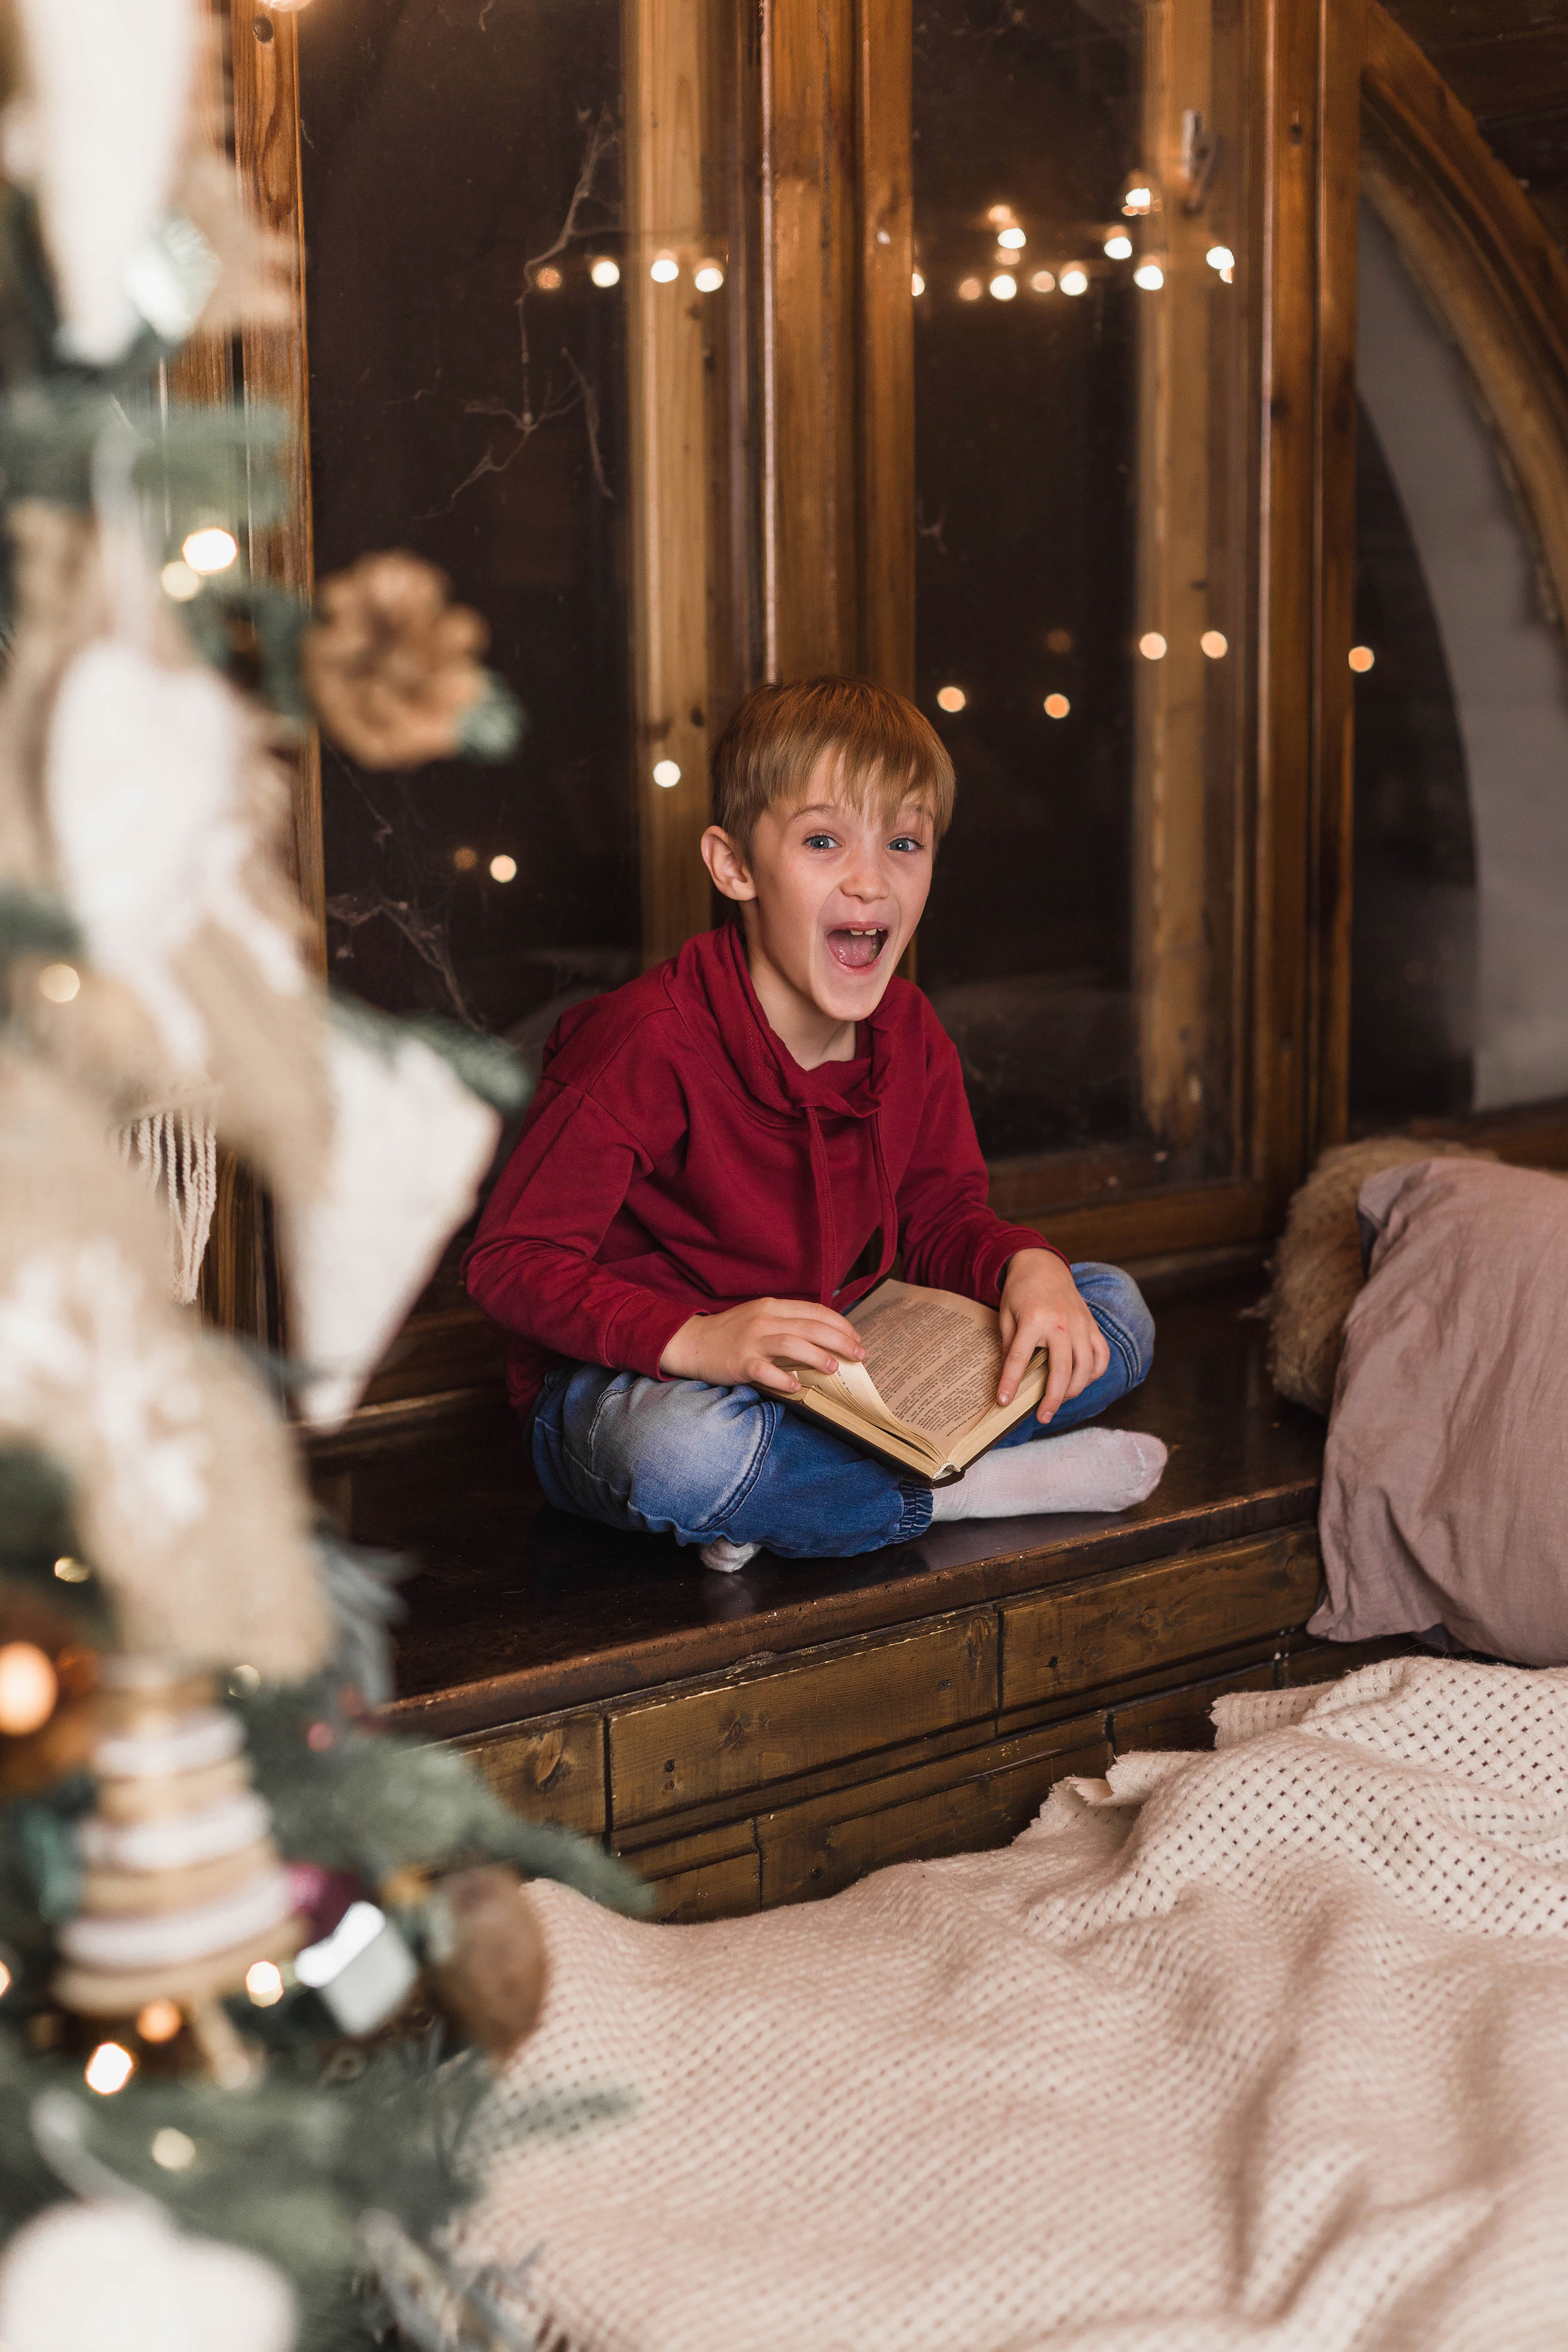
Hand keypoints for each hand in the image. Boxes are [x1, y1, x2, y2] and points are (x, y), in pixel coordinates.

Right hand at [659, 1297, 865, 1397]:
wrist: (692, 1342)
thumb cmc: (731, 1332)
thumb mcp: (761, 1318)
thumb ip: (788, 1322)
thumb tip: (824, 1336)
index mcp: (773, 1307)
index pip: (816, 1311)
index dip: (841, 1324)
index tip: (857, 1338)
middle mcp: (764, 1320)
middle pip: (811, 1326)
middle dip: (841, 1340)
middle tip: (859, 1354)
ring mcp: (751, 1341)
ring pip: (792, 1344)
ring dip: (817, 1355)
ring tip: (834, 1367)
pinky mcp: (740, 1362)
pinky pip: (765, 1371)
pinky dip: (783, 1378)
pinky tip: (797, 1386)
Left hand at [997, 1251, 1109, 1423]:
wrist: (1043, 1266)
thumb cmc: (1020, 1293)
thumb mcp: (1005, 1315)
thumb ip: (1009, 1346)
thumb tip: (1009, 1380)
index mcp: (1033, 1319)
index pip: (1020, 1357)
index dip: (1010, 1382)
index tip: (1004, 1402)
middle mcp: (1060, 1323)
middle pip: (1061, 1369)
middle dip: (1052, 1398)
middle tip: (1043, 1417)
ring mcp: (1080, 1325)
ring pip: (1085, 1367)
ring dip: (1074, 1390)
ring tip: (1059, 1402)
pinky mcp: (1092, 1326)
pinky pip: (1101, 1356)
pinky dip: (1094, 1373)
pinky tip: (1081, 1382)